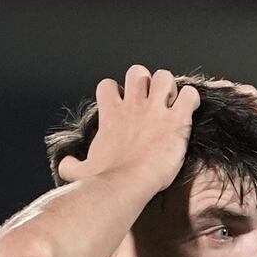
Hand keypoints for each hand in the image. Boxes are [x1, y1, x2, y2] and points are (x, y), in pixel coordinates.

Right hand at [58, 65, 200, 192]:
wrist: (126, 184)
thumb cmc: (103, 180)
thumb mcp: (78, 172)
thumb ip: (70, 165)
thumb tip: (65, 164)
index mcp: (110, 113)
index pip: (109, 85)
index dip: (118, 93)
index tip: (125, 108)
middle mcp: (133, 105)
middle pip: (137, 71)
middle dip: (146, 83)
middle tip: (152, 104)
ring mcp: (156, 110)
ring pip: (164, 76)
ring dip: (170, 88)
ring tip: (172, 106)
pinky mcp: (177, 120)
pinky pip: (190, 95)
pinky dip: (191, 100)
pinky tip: (188, 113)